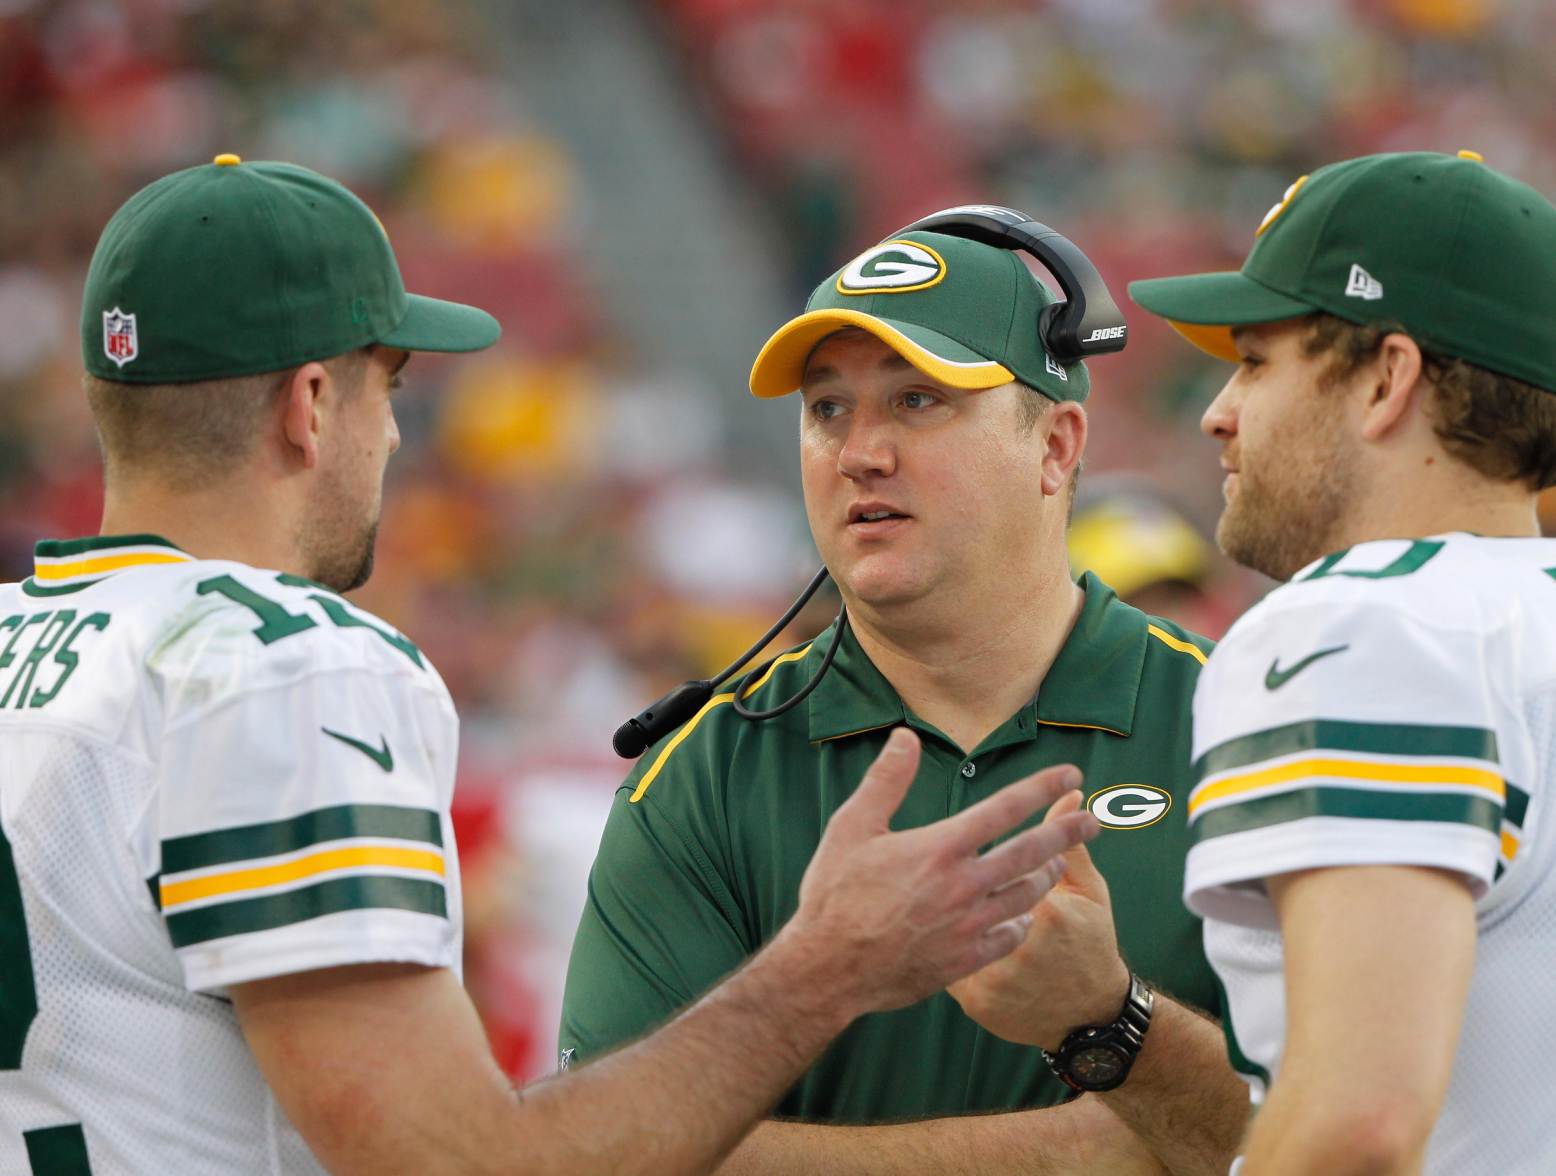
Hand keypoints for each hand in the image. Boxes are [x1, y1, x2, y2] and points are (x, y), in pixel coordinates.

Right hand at [778, 728, 1098, 1017]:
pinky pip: (1010, 936)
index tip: (1070, 774)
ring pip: (1026, 895)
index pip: (1004, 808)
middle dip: (1068, 832)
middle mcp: (964, 885)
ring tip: (1057, 863)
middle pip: (1032, 852)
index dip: (1042, 788)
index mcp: (941, 847)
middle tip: (1093, 820)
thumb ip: (886, 780)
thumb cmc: (835, 895)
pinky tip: (1023, 914)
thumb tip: (906, 738)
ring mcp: (968, 925)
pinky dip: (1023, 920)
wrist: (829, 968)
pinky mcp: (965, 960)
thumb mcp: (853, 826)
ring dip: (1047, 875)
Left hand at [947, 789, 1130, 1049]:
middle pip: (959, 895)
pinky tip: (945, 939)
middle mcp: (1010, 942)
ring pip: (946, 930)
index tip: (970, 853)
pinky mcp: (974, 999)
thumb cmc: (1091, 944)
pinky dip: (941, 947)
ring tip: (948, 907)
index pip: (991, 860)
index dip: (973, 855)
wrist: (1088, 1017)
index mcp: (1037, 907)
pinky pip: (942, 962)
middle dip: (947, 882)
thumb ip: (1070, 841)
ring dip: (942, 914)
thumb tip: (1069, 792)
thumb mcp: (1087, 891)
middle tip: (950, 876)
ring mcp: (990, 974)